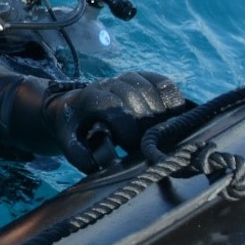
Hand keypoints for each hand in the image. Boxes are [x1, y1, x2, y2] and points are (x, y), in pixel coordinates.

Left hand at [59, 71, 187, 171]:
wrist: (75, 108)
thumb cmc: (77, 129)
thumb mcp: (71, 144)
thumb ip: (81, 156)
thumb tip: (100, 166)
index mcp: (90, 98)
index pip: (115, 110)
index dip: (128, 132)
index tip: (131, 147)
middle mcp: (109, 84)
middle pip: (136, 99)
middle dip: (144, 124)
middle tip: (144, 140)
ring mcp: (126, 78)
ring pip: (153, 90)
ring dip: (160, 114)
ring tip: (157, 131)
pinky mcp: (143, 77)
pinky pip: (164, 84)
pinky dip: (173, 100)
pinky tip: (171, 117)